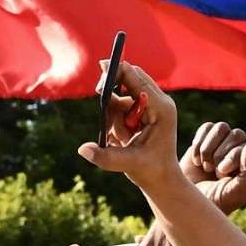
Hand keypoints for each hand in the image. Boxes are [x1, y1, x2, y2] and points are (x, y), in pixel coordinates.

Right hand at [77, 64, 180, 190]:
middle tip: (99, 97)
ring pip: (122, 95)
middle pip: (130, 78)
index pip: (138, 80)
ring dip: (114, 114)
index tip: (102, 66)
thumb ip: (105, 156)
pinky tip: (122, 138)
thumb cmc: (150, 171)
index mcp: (161, 109)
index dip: (119, 71)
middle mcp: (159, 102)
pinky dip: (115, 119)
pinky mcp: (144, 110)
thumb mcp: (128, 164)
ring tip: (123, 138)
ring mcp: (152, 105)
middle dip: (111, 90)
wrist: (162, 180)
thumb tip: (82, 149)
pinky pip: (121, 105)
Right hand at [180, 120, 245, 215]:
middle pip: (237, 134)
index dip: (236, 155)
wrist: (186, 203)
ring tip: (205, 166)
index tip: (222, 173)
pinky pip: (207, 127)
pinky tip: (196, 161)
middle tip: (212, 172)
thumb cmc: (214, 202)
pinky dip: (198, 143)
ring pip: (222, 127)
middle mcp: (242, 153)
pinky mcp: (207, 140)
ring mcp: (224, 144)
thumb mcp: (235, 193)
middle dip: (220, 154)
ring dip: (209, 148)